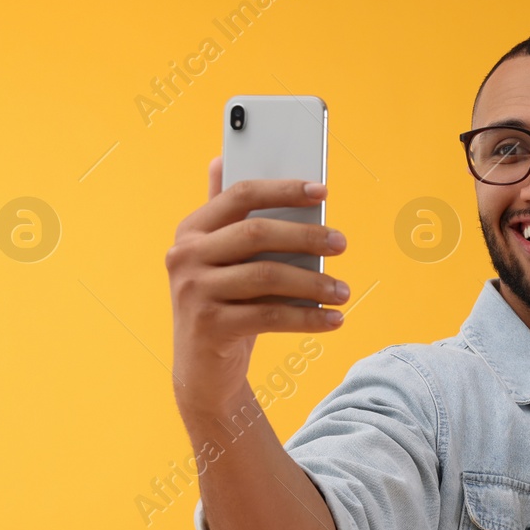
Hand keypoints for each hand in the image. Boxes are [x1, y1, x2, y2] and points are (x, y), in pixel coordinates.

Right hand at [167, 156, 349, 416]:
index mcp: (192, 230)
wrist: (202, 370)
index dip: (283, 189)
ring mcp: (194, 292)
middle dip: (307, 236)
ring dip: (314, 283)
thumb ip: (225, 215)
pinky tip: (334, 320)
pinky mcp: (210, 327)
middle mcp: (185, 256)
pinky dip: (309, 318)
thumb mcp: (222, 260)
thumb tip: (222, 158)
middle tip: (342, 243)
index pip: (241, 196)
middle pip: (257, 234)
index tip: (323, 190)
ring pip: (267, 276)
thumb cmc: (224, 305)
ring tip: (344, 291)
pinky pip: (272, 316)